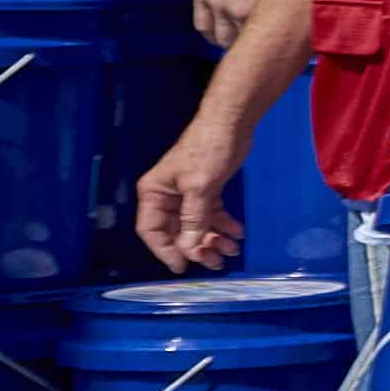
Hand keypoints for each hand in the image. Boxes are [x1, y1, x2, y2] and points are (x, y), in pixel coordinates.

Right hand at [131, 140, 243, 274]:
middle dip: (196, 249)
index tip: (184, 268)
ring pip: (196, 226)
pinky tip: (238, 233)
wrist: (231, 122)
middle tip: (217, 263)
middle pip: (177, 232)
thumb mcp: (200, 187)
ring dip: (213, 240)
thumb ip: (193, 220)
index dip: (166, 251)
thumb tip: (188, 250)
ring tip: (233, 250)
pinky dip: (224, 225)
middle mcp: (167, 196)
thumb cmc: (209, 151)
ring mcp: (187, 194)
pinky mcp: (207, 190)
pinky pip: (211, 215)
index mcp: (154, 193)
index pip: (151, 230)